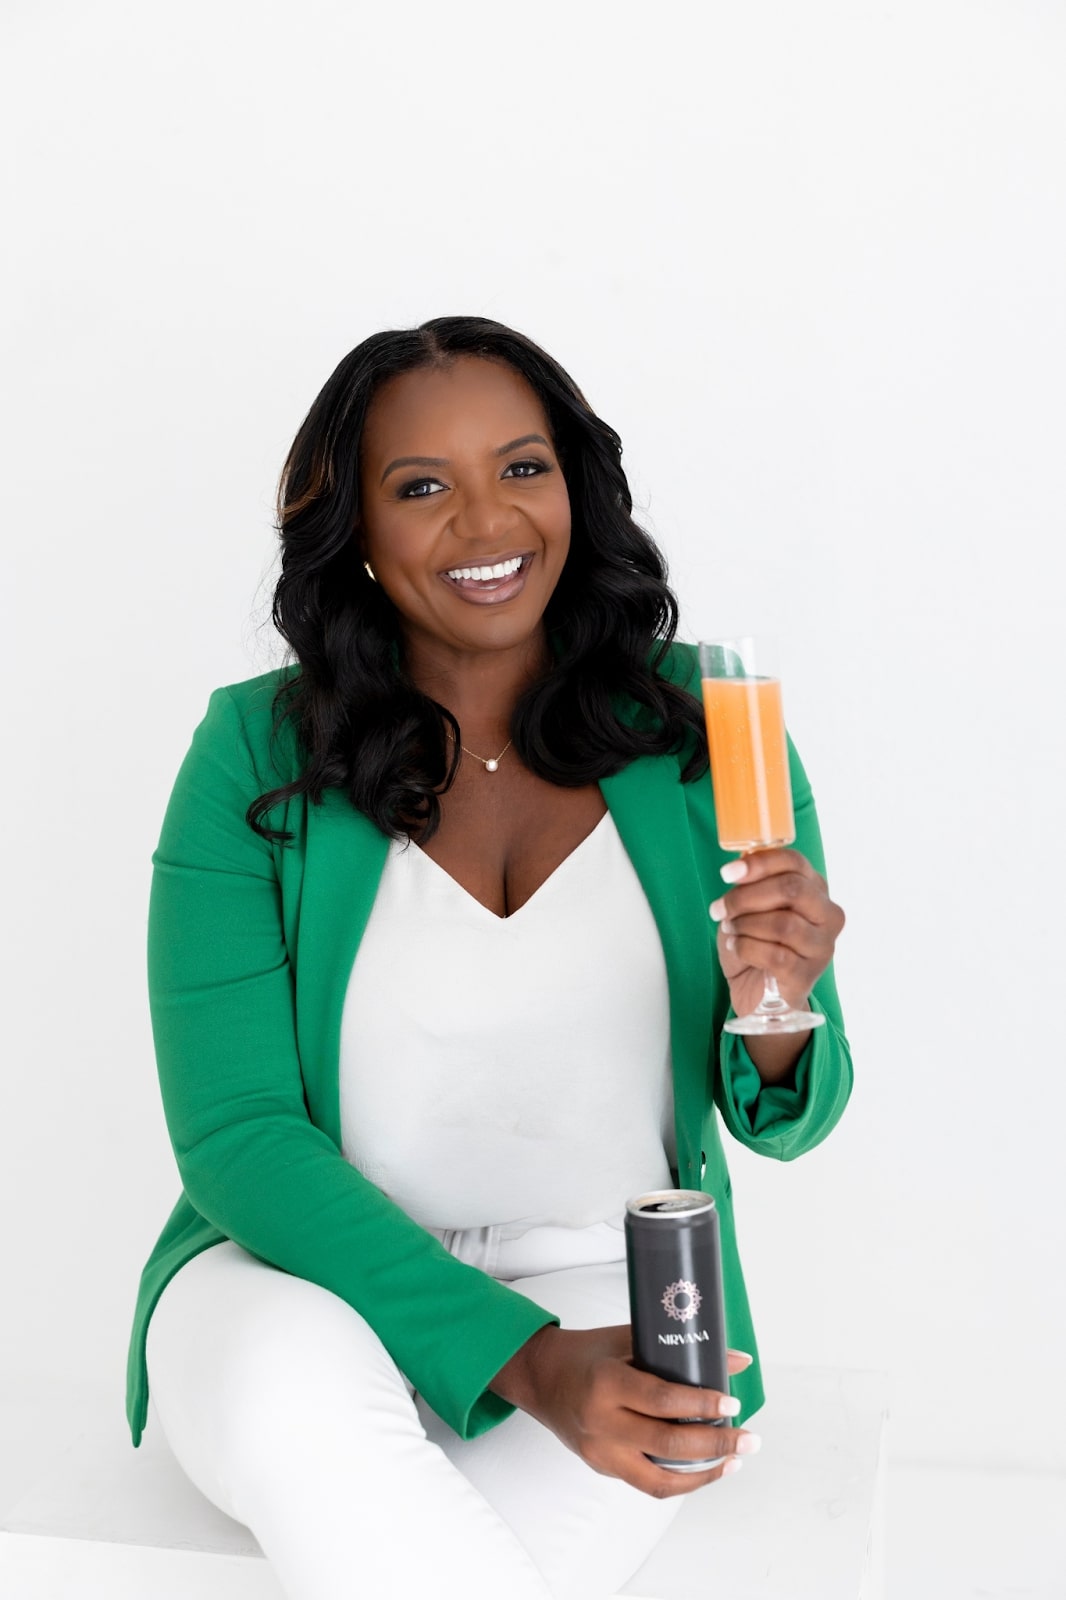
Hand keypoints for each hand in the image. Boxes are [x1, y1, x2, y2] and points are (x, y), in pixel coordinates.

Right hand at [490, 1325, 758, 1497]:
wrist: (540, 1378)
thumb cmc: (586, 1353)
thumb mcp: (626, 1339)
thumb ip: (676, 1348)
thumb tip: (737, 1360)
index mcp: (606, 1384)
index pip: (661, 1401)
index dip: (700, 1405)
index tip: (731, 1403)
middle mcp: (601, 1423)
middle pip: (668, 1445)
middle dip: (716, 1445)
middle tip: (749, 1438)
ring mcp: (601, 1453)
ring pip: (660, 1480)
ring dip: (704, 1474)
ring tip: (735, 1461)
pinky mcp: (603, 1468)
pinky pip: (648, 1484)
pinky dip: (681, 1481)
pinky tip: (705, 1470)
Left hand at [709, 847, 844, 1019]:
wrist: (758, 991)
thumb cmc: (756, 942)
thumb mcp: (751, 907)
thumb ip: (752, 885)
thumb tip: (738, 870)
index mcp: (816, 889)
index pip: (795, 862)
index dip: (759, 864)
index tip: (726, 873)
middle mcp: (828, 915)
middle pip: (791, 890)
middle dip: (746, 897)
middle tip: (720, 909)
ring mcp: (822, 947)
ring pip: (783, 924)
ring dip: (745, 925)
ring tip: (730, 930)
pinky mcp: (807, 975)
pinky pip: (775, 955)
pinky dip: (746, 948)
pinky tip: (736, 947)